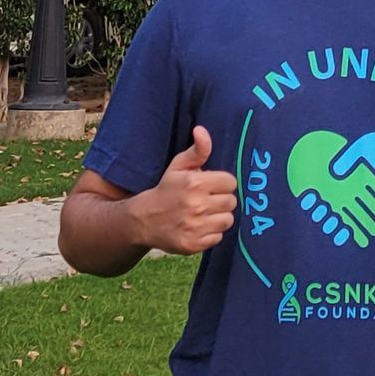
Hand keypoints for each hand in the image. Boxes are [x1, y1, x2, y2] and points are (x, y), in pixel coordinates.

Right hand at [134, 126, 236, 255]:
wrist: (143, 220)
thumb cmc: (165, 190)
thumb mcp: (178, 167)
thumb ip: (197, 150)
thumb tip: (201, 130)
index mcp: (195, 183)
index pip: (230, 182)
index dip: (222, 183)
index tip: (212, 185)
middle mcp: (197, 205)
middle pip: (231, 202)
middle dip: (221, 199)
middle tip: (208, 200)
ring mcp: (195, 227)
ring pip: (227, 220)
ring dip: (218, 217)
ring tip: (204, 214)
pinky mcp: (194, 244)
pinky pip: (218, 237)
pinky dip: (211, 233)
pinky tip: (199, 227)